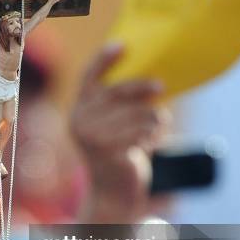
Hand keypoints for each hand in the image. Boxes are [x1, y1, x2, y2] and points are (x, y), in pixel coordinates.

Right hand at [70, 44, 169, 220]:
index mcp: (78, 110)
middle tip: (161, 86)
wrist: (113, 193)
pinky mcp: (108, 151)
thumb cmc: (118, 153)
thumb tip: (153, 81)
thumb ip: (122, 105)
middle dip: (141, 87)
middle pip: (116, 92)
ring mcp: (92, 137)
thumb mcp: (114, 126)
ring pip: (134, 113)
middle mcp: (80, 121)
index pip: (88, 77)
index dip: (104, 59)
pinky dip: (154, 134)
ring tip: (160, 124)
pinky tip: (155, 140)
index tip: (122, 45)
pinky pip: (141, 132)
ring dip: (154, 116)